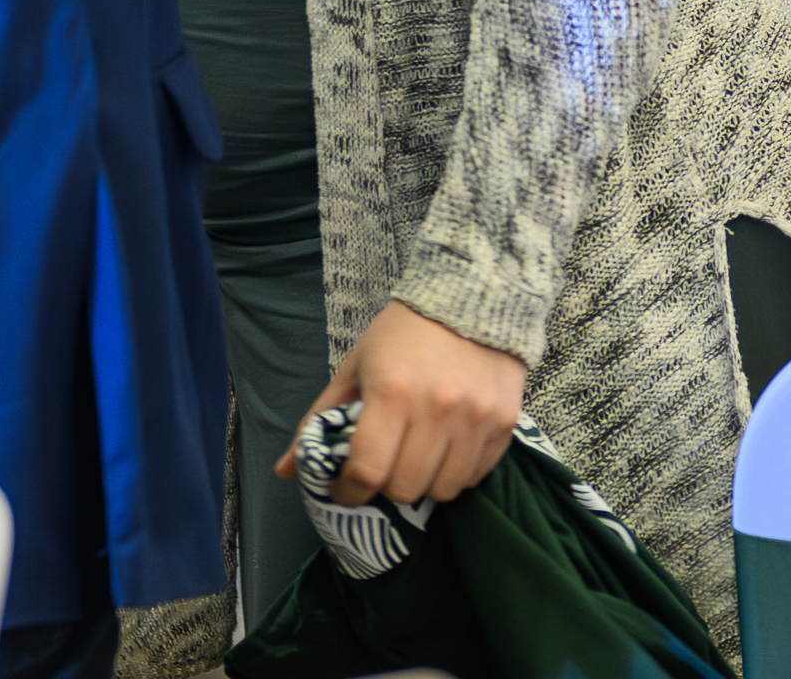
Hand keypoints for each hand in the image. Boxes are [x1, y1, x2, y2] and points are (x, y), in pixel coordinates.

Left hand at [295, 300, 526, 504]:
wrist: (469, 299)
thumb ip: (320, 419)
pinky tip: (443, 453)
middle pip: (405, 487)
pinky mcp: (505, 426)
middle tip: (379, 470)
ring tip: (412, 461)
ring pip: (443, 490)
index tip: (342, 491)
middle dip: (384, 487)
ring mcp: (476, 420)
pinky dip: (455, 475)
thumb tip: (285, 470)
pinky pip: (475, 476)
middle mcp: (437, 410)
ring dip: (422, 484)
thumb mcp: (353, 368)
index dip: (349, 490)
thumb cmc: (401, 335)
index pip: (368, 468)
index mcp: (392, 392)